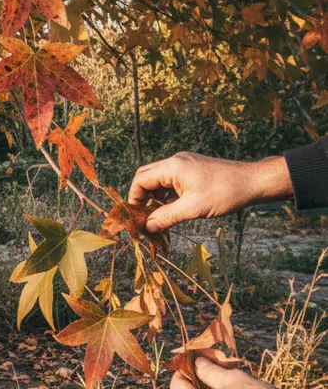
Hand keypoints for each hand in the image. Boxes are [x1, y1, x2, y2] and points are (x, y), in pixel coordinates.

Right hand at [128, 152, 291, 232]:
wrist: (254, 182)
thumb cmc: (225, 193)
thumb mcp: (193, 209)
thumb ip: (166, 217)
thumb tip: (147, 227)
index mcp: (172, 167)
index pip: (140, 180)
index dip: (134, 199)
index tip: (137, 217)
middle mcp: (175, 161)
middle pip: (146, 176)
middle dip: (142, 197)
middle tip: (145, 216)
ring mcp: (184, 164)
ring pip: (158, 179)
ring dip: (155, 197)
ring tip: (159, 216)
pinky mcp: (192, 169)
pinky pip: (171, 180)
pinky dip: (167, 194)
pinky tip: (172, 208)